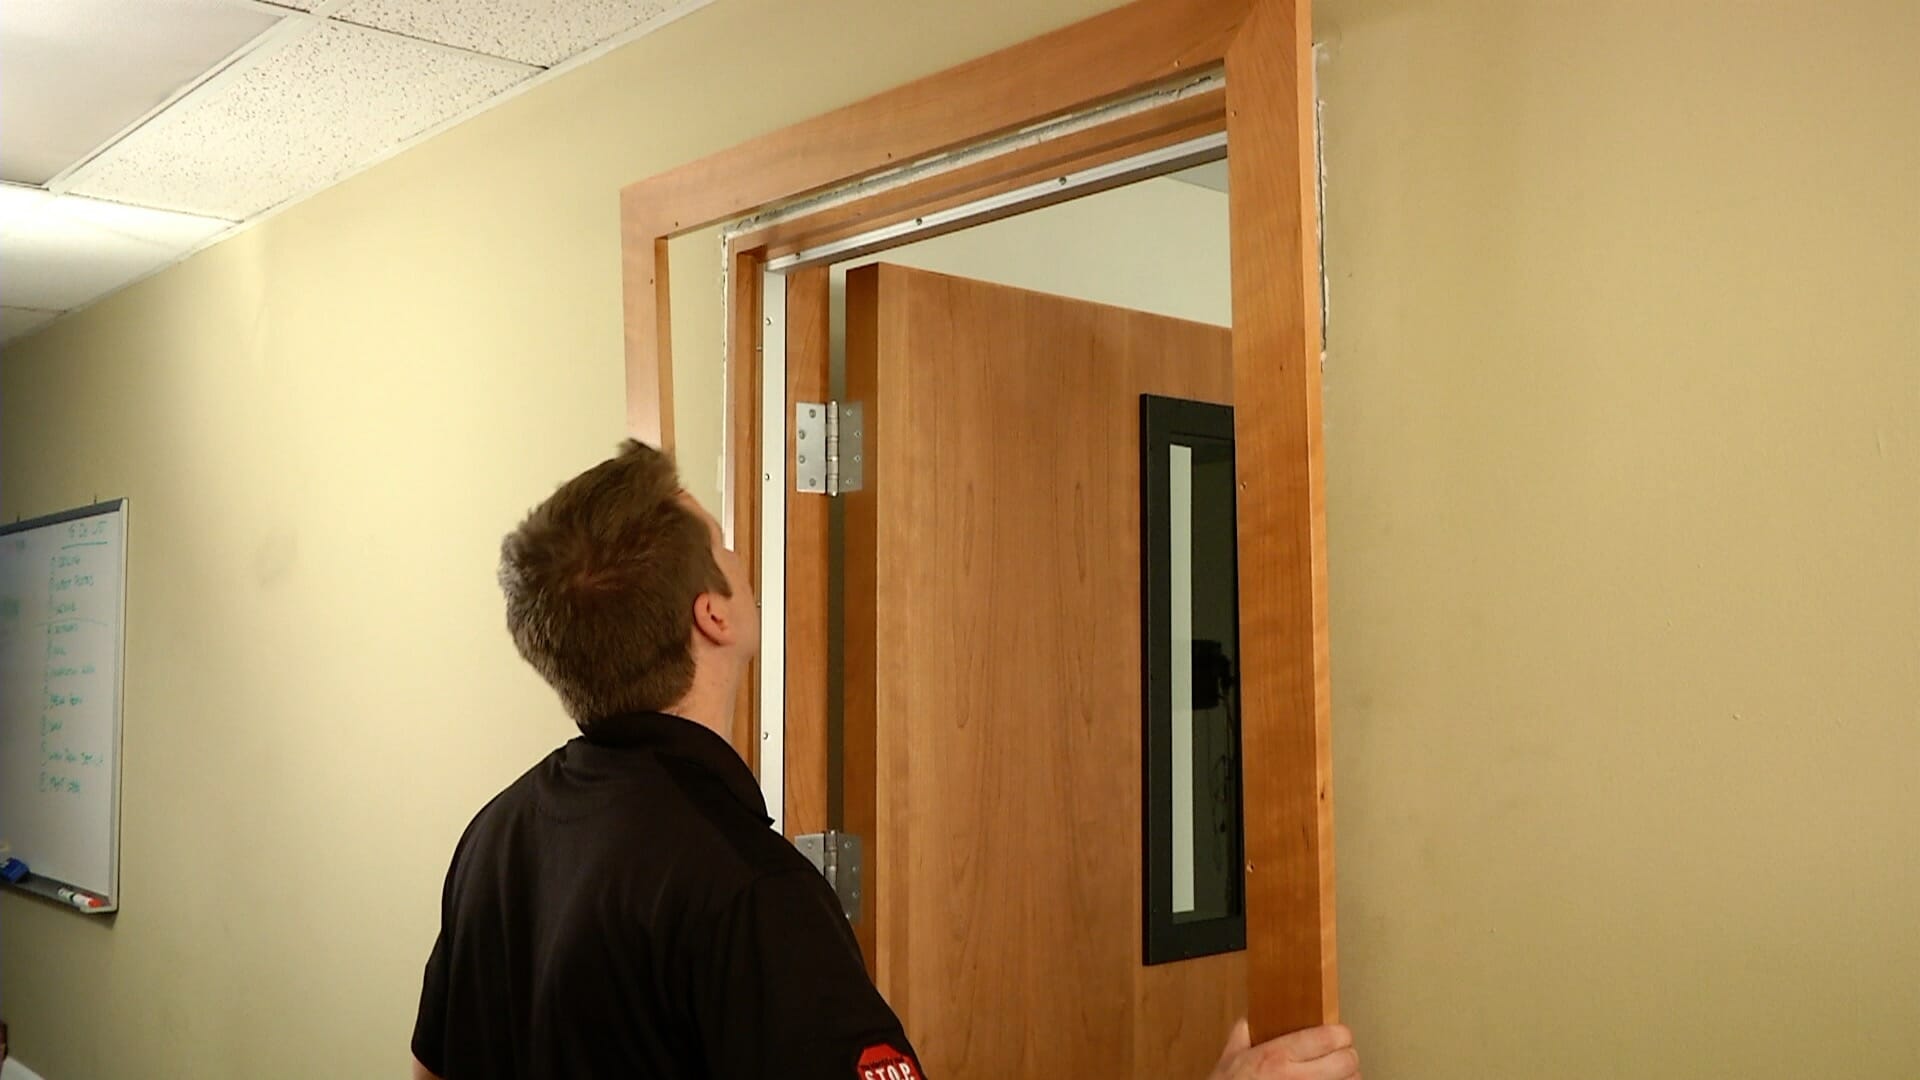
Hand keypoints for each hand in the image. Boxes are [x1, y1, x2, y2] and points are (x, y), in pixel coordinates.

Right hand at [1207, 1019, 1359, 1079]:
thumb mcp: (1229, 1059)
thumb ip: (1242, 1035)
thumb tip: (1249, 1021)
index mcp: (1277, 1056)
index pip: (1329, 1037)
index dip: (1340, 1034)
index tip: (1338, 1035)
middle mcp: (1296, 1078)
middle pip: (1348, 1061)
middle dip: (1347, 1057)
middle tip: (1341, 1056)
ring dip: (1348, 1078)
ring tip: (1338, 1075)